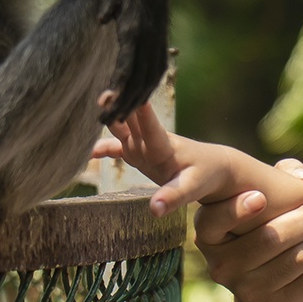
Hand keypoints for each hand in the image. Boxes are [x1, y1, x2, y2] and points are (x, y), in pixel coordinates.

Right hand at [91, 103, 230, 214]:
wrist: (214, 167)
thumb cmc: (205, 175)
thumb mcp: (192, 188)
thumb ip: (172, 198)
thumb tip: (154, 210)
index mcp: (164, 147)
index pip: (150, 128)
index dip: (139, 113)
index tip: (130, 95)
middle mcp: (150, 142)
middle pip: (131, 120)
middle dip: (119, 105)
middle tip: (105, 92)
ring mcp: (143, 146)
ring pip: (123, 127)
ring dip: (110, 116)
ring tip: (96, 104)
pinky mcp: (140, 153)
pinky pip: (117, 147)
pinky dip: (103, 147)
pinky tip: (88, 152)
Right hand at [202, 195, 302, 301]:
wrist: (269, 301)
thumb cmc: (266, 235)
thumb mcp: (265, 206)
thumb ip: (282, 177)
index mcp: (210, 238)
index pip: (213, 222)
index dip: (235, 209)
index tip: (261, 197)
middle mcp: (222, 267)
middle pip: (269, 238)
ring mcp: (249, 291)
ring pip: (298, 258)